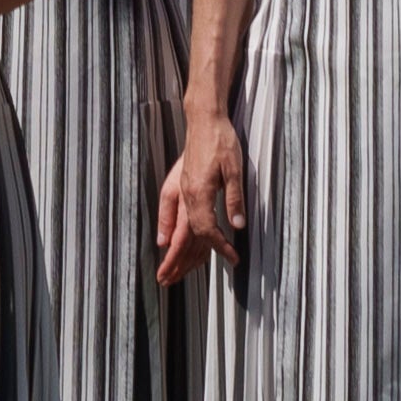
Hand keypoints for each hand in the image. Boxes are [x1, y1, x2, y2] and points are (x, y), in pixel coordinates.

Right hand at [156, 122, 246, 275]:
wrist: (205, 118)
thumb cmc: (221, 140)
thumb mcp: (235, 169)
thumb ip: (234, 198)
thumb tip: (237, 226)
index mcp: (198, 192)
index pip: (206, 230)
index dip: (217, 247)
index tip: (231, 258)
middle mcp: (185, 194)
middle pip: (181, 235)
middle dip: (177, 260)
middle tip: (169, 282)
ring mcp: (179, 188)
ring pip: (175, 226)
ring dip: (173, 250)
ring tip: (168, 271)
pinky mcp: (178, 183)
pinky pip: (169, 211)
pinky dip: (165, 227)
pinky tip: (163, 239)